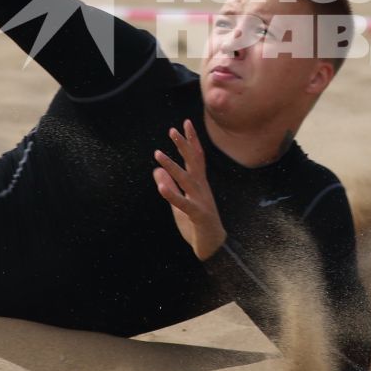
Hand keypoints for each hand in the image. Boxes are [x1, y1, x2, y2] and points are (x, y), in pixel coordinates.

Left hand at [153, 120, 225, 258]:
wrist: (214, 247)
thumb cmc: (197, 224)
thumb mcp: (179, 204)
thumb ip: (170, 186)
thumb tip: (156, 171)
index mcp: (198, 184)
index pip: (195, 157)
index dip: (190, 140)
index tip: (185, 123)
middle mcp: (202, 188)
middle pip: (193, 162)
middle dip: (183, 145)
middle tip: (172, 130)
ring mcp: (202, 201)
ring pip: (186, 179)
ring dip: (172, 166)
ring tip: (158, 155)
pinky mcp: (198, 215)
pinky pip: (184, 203)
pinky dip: (172, 195)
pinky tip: (161, 187)